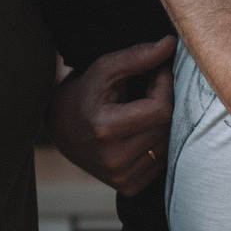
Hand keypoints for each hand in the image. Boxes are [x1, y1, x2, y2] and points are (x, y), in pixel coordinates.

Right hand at [49, 37, 176, 196]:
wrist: (61, 129)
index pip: (161, 110)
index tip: (157, 72)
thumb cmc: (84, 94)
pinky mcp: (129, 187)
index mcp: (105, 129)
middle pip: (167, 128)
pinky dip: (157, 143)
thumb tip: (170, 44)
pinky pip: (162, 161)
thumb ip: (137, 56)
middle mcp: (113, 159)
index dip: (165, 86)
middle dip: (164, 102)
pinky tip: (140, 132)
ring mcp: (121, 177)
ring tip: (143, 110)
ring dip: (162, 123)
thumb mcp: (104, 69)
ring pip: (168, 145)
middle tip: (149, 89)